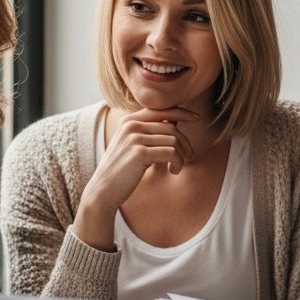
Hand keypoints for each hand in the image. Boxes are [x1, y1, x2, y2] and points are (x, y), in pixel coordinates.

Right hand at [72, 107, 197, 248]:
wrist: (103, 190)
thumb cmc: (122, 170)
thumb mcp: (132, 145)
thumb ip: (149, 131)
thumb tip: (174, 120)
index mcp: (129, 120)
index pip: (161, 109)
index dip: (181, 112)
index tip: (196, 117)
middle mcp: (131, 125)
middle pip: (171, 127)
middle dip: (184, 142)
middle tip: (189, 156)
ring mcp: (134, 138)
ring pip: (173, 140)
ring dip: (181, 156)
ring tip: (175, 168)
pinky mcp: (140, 152)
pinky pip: (171, 152)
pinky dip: (177, 163)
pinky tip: (172, 171)